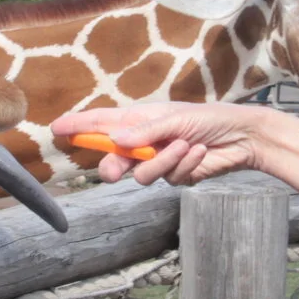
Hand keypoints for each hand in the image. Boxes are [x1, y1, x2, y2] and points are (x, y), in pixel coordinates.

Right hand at [48, 102, 276, 186]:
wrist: (241, 137)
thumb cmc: (209, 118)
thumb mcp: (176, 119)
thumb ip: (146, 132)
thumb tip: (115, 141)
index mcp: (139, 120)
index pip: (101, 123)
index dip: (78, 126)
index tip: (56, 129)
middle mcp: (144, 141)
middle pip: (113, 160)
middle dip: (112, 167)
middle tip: (112, 171)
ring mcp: (157, 160)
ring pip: (142, 176)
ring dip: (164, 162)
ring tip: (186, 146)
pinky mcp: (174, 175)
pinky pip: (168, 180)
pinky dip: (184, 167)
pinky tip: (199, 154)